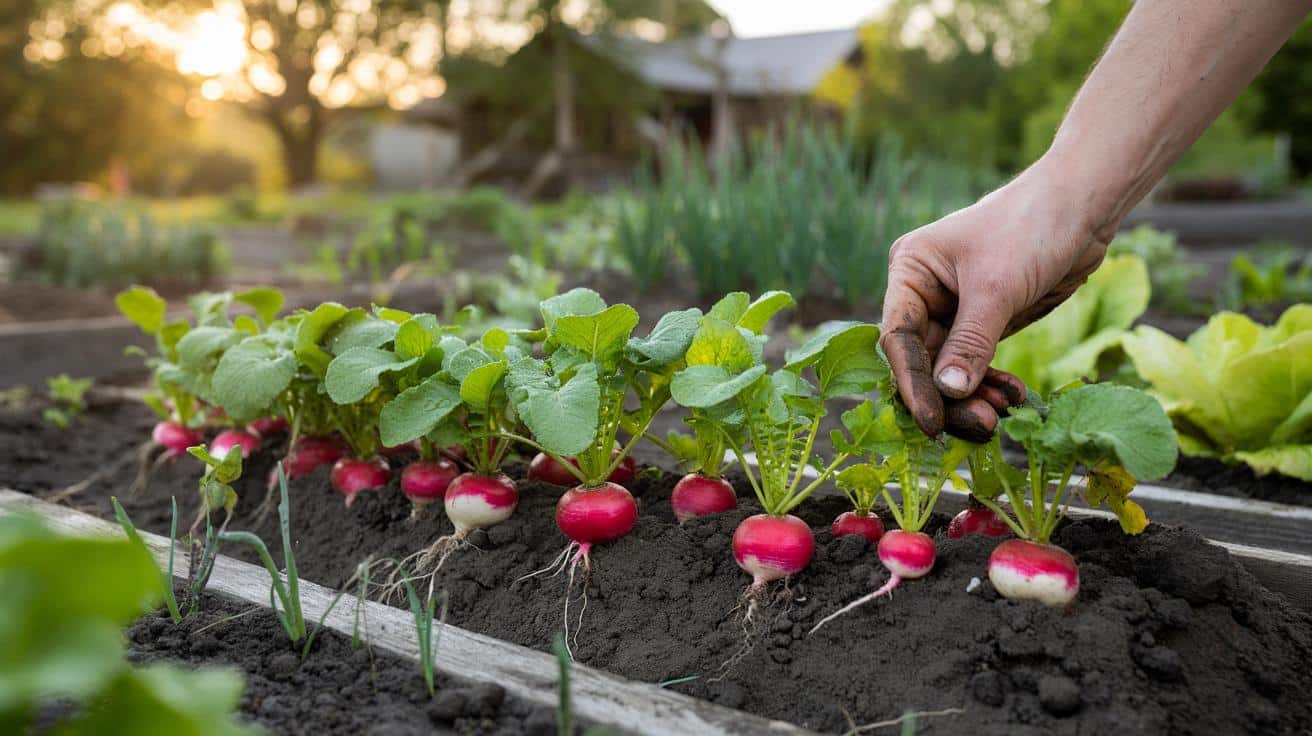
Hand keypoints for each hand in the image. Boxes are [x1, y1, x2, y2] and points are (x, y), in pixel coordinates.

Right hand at [879, 158, 1113, 439]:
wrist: (1083, 207)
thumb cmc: (1030, 229)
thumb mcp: (996, 288)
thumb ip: (970, 343)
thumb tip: (948, 393)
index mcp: (910, 272)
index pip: (900, 338)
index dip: (914, 384)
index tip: (931, 422)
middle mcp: (924, 293)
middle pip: (923, 360)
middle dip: (948, 396)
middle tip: (979, 426)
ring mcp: (954, 310)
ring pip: (950, 369)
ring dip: (972, 397)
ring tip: (1000, 417)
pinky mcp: (984, 322)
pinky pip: (977, 364)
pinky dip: (990, 384)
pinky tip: (1012, 397)